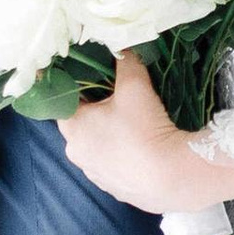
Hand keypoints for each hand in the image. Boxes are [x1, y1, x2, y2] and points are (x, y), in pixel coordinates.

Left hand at [61, 52, 233, 213]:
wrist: (171, 177)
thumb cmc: (144, 128)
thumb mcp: (135, 87)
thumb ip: (125, 62)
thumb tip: (121, 44)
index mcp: (72, 127)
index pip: (63, 101)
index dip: (77, 87)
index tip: (90, 78)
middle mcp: (76, 153)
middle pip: (80, 124)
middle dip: (96, 110)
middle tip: (119, 98)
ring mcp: (94, 175)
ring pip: (96, 147)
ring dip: (109, 135)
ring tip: (135, 125)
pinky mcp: (114, 189)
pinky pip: (112, 165)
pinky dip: (122, 156)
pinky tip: (142, 149)